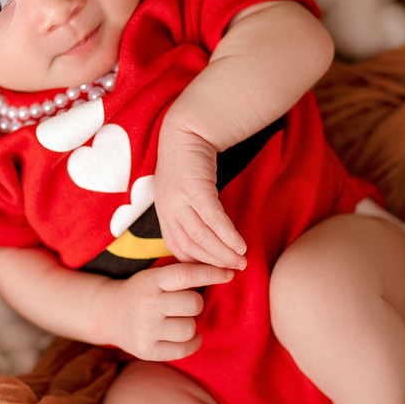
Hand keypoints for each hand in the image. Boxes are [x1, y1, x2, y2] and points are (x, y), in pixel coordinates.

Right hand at [99, 263, 233, 360]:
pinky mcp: (147, 350)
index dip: (211, 273)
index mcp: (150, 281)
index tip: (229, 273)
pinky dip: (192, 342)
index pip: (186, 274)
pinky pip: (183, 349)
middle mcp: (148, 304)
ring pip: (190, 328)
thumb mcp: (154, 276)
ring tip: (181, 319)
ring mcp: (146, 329)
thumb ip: (181, 275)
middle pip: (193, 303)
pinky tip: (189, 336)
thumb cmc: (141, 292)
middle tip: (187, 304)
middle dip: (196, 303)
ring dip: (192, 324)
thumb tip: (222, 271)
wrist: (107, 313)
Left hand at [154, 126, 247, 268]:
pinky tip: (241, 245)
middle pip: (190, 247)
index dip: (195, 263)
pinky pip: (213, 220)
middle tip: (233, 272)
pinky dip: (228, 236)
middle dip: (213, 263)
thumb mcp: (180, 191)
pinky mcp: (196, 190)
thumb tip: (208, 237)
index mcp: (163, 211)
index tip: (213, 271)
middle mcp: (168, 208)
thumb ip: (188, 212)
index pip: (177, 247)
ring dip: (223, 253)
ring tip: (241, 262)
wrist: (187, 130)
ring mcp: (180, 200)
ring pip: (202, 237)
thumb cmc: (188, 162)